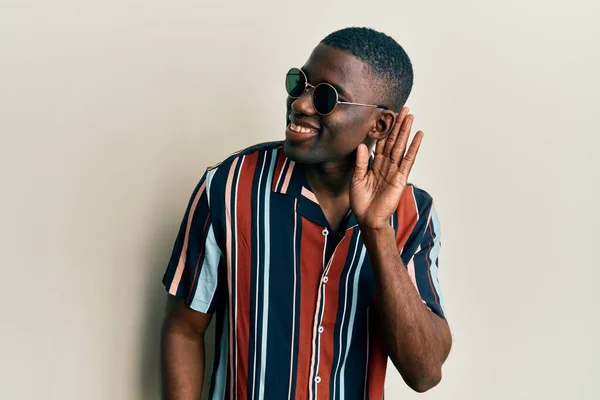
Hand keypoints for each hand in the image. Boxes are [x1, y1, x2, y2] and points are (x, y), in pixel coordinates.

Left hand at [351, 107, 423, 229]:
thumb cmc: (361, 202)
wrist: (368, 219)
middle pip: (393, 141)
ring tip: (411, 116)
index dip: (385, 130)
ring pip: (401, 146)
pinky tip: (418, 136)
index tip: (389, 115)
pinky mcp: (400, 178)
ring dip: (406, 131)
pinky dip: (413, 147)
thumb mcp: (357, 179)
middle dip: (398, 125)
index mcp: (375, 165)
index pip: (381, 143)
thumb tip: (361, 144)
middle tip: (404, 109)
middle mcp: (386, 165)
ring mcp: (394, 170)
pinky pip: (408, 160)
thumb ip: (361, 162)